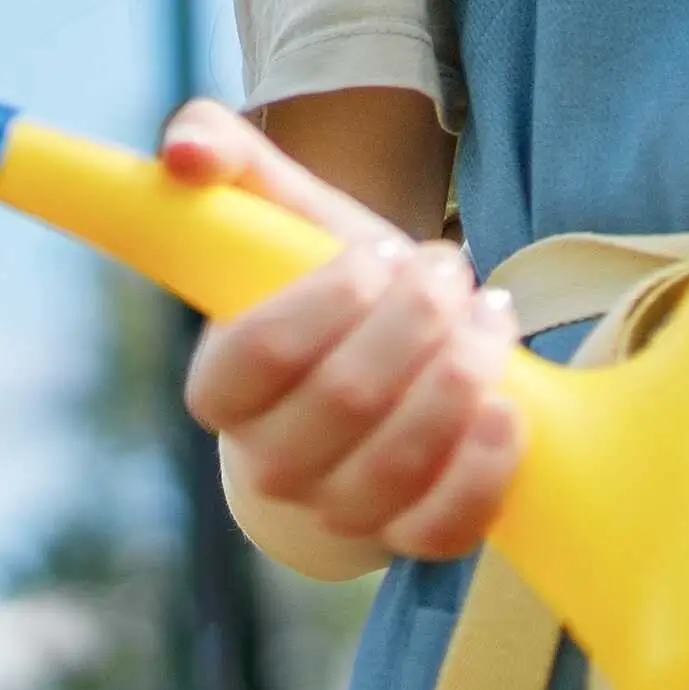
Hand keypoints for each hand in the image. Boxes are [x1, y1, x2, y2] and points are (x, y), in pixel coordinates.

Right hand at [164, 101, 527, 560]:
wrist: (388, 373)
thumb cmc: (331, 290)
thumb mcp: (283, 216)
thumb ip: (225, 161)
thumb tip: (182, 150)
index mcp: (221, 388)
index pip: (260, 353)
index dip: (333, 299)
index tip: (378, 254)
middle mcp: (270, 463)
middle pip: (346, 397)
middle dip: (416, 319)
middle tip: (446, 271)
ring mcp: (339, 510)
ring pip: (398, 461)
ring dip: (460, 374)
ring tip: (485, 318)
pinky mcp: (408, 540)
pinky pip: (441, 526)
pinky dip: (482, 466)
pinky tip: (506, 406)